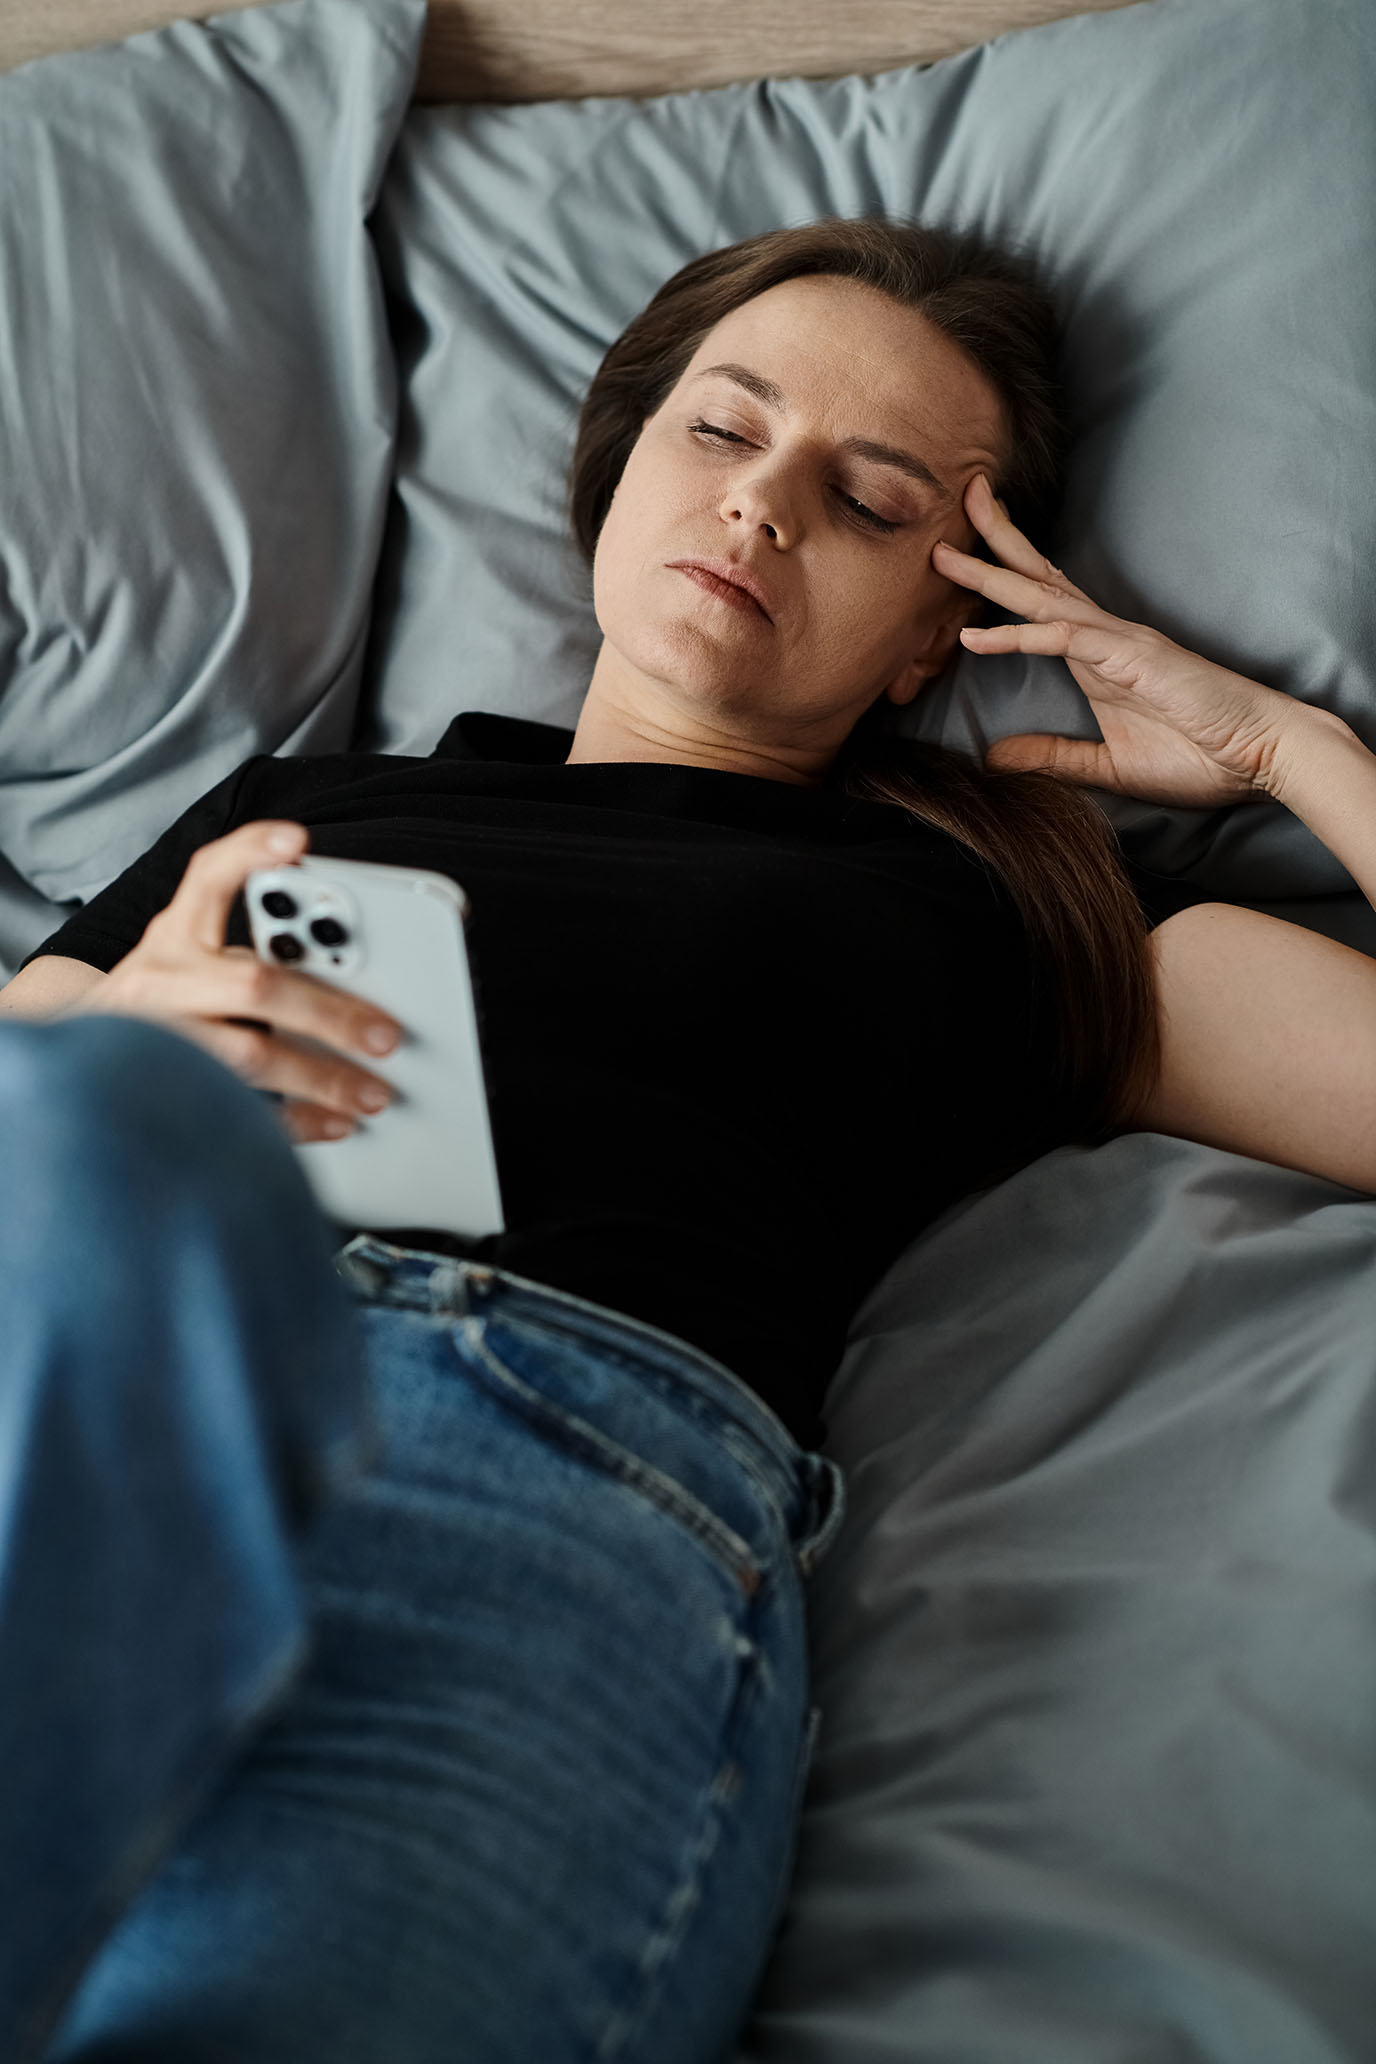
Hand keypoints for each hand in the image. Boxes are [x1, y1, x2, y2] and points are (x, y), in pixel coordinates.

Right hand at [73, 821, 403, 1143]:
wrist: (76, 1045)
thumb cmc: (166, 996)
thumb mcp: (195, 954)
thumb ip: (258, 951)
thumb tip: (358, 973)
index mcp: (175, 933)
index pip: (207, 876)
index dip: (250, 854)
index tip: (297, 841)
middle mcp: (160, 979)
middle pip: (252, 985)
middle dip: (328, 1011)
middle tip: (387, 1033)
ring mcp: (157, 1038)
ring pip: (246, 1056)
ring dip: (321, 1077)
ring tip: (374, 1092)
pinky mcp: (162, 1088)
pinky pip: (238, 1109)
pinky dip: (295, 1121)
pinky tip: (336, 1122)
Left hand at [931, 475, 1302, 806]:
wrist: (1262, 756)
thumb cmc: (1201, 756)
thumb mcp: (1107, 766)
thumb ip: (1053, 757)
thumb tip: (995, 759)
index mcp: (1097, 655)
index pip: (1041, 603)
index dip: (1000, 579)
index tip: (957, 561)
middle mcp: (1104, 636)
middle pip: (1036, 579)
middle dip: (990, 544)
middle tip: (947, 513)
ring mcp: (1119, 641)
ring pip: (1042, 596)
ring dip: (990, 576)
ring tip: (943, 555)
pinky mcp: (1132, 658)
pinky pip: (1065, 639)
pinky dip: (1019, 635)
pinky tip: (975, 638)